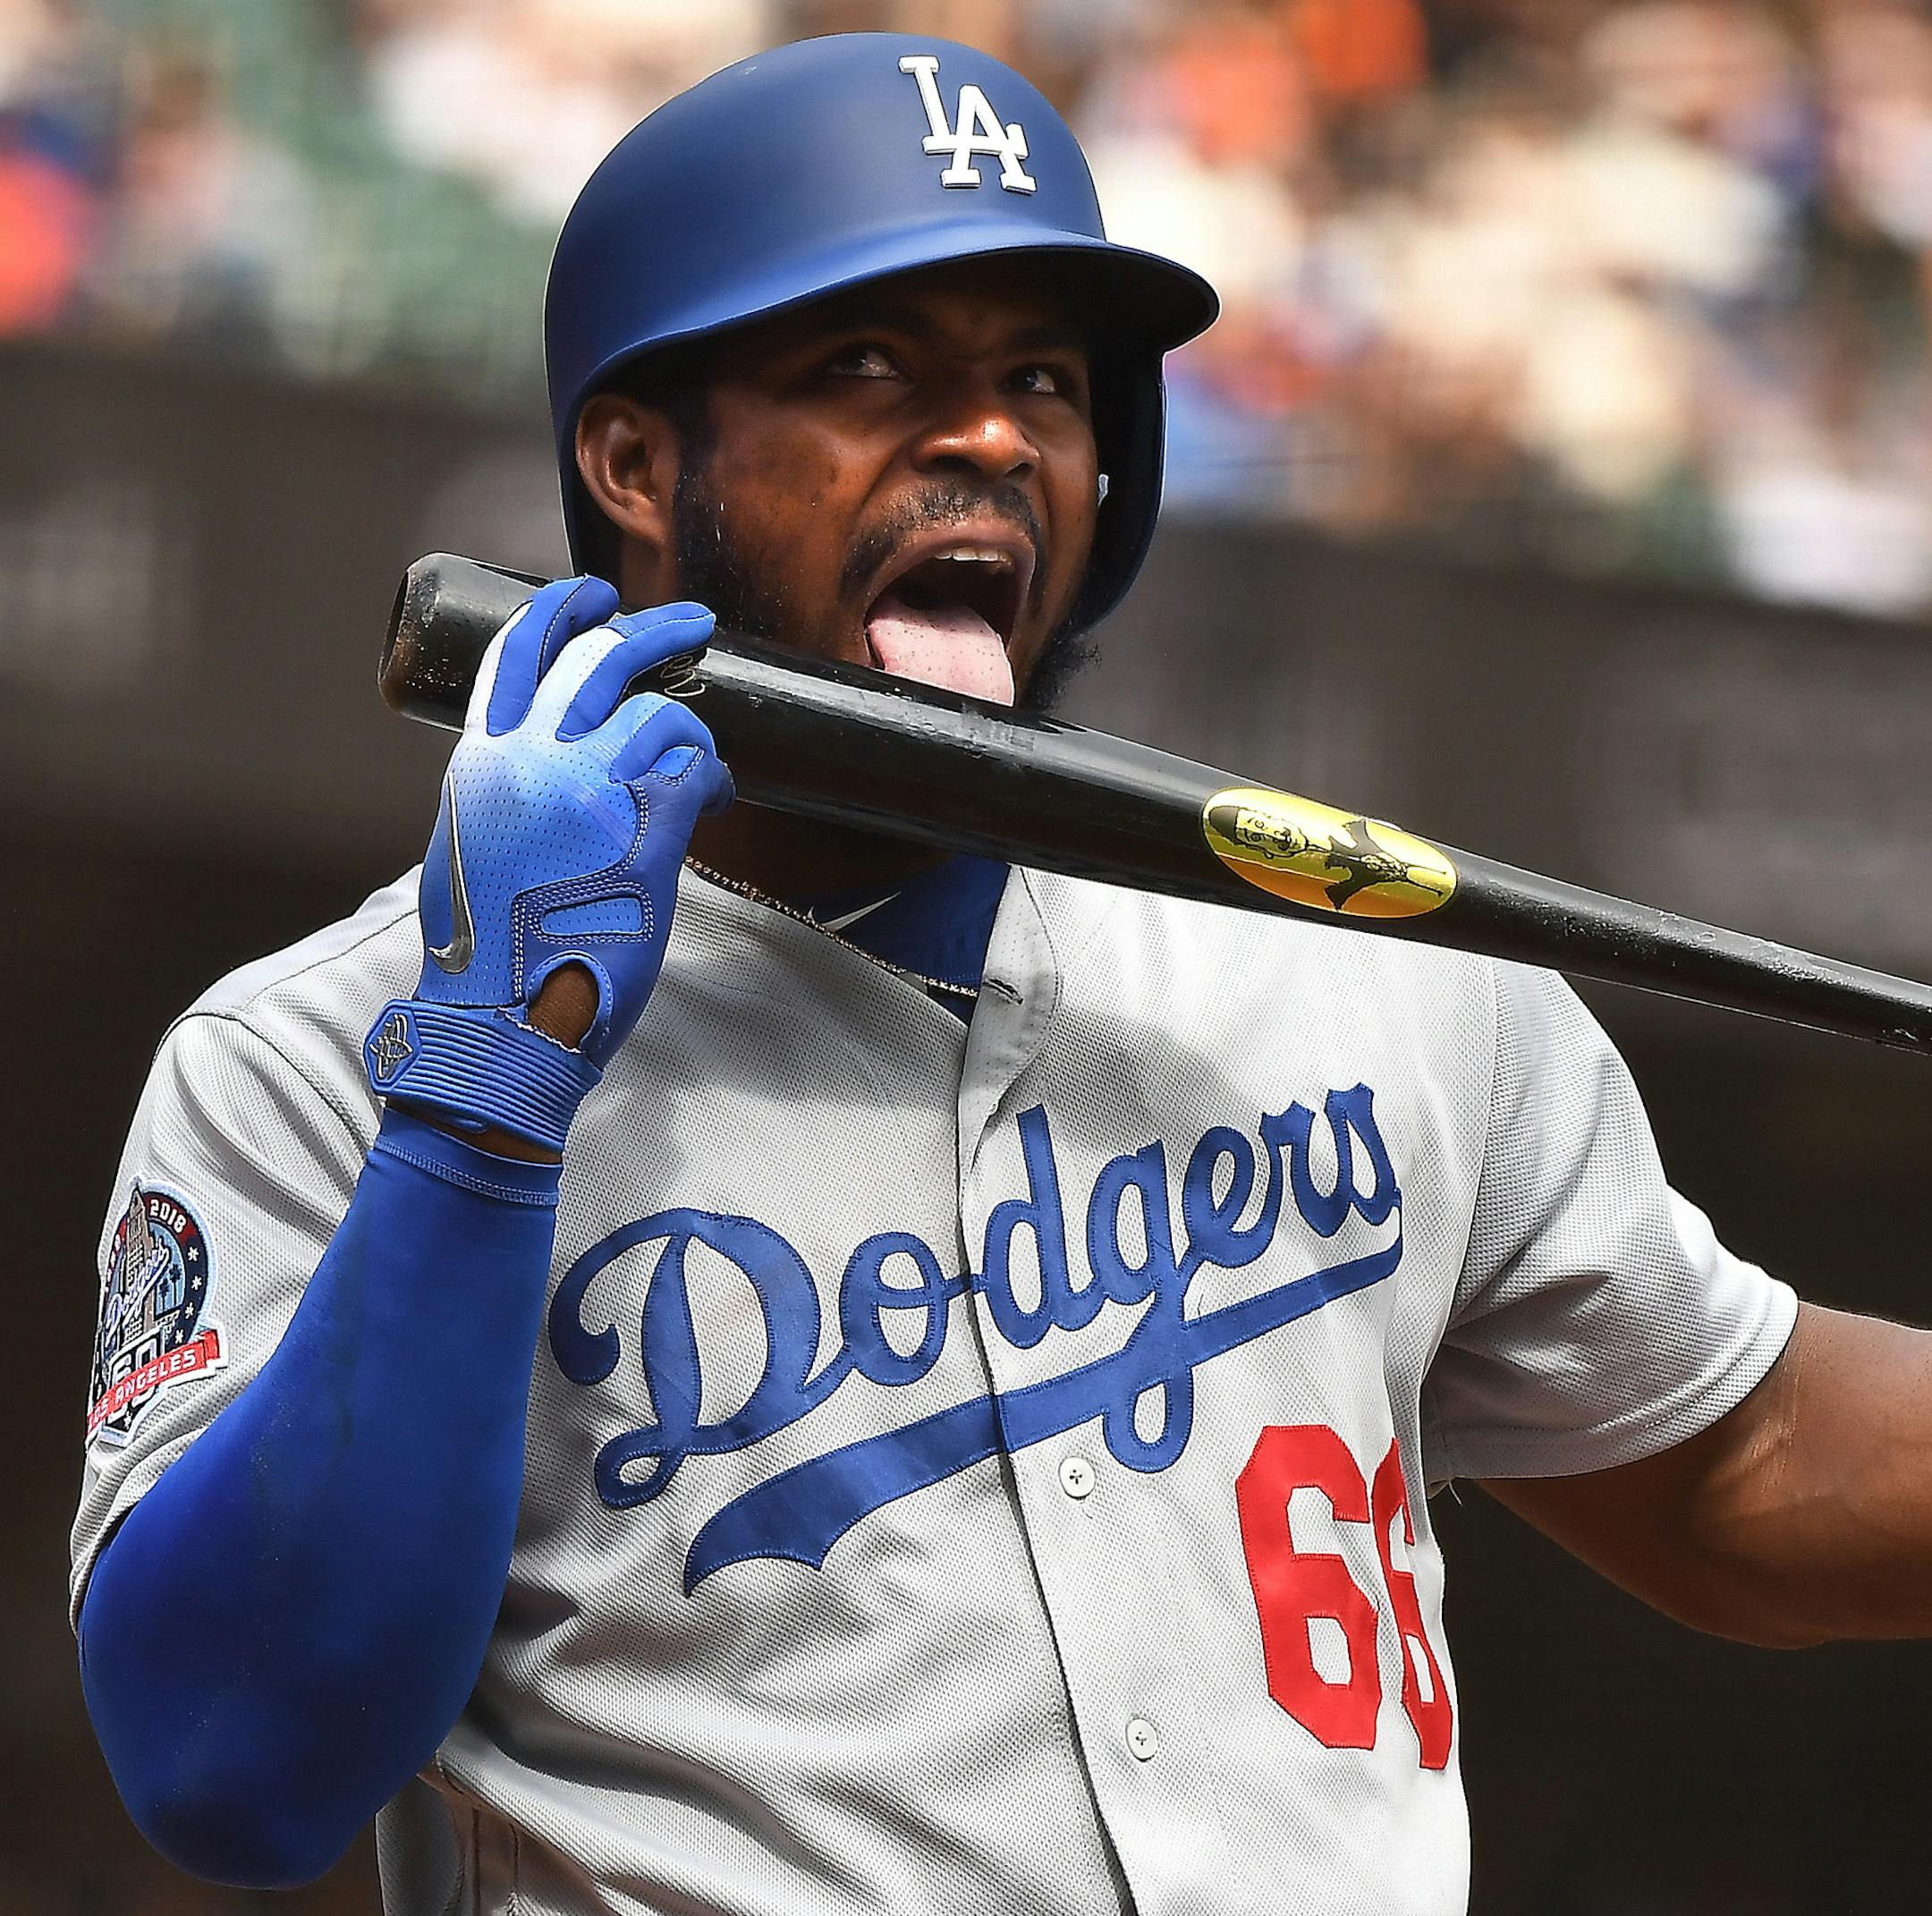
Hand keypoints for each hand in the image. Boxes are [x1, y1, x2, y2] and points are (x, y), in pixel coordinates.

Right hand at [363, 576, 731, 1151]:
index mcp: (479, 763)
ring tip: (697, 762)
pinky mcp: (642, 834)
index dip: (560, 612)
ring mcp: (588, 793)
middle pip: (599, 661)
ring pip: (659, 715)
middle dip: (653, 631)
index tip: (593, 593)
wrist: (499, 1018)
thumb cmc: (486, 951)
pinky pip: (694, 772)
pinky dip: (712, 778)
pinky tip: (712, 798)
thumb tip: (540, 776)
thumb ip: (502, 796)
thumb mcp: (467, 849)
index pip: (516, 656)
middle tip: (691, 621)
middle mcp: (530, 762)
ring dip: (689, 731)